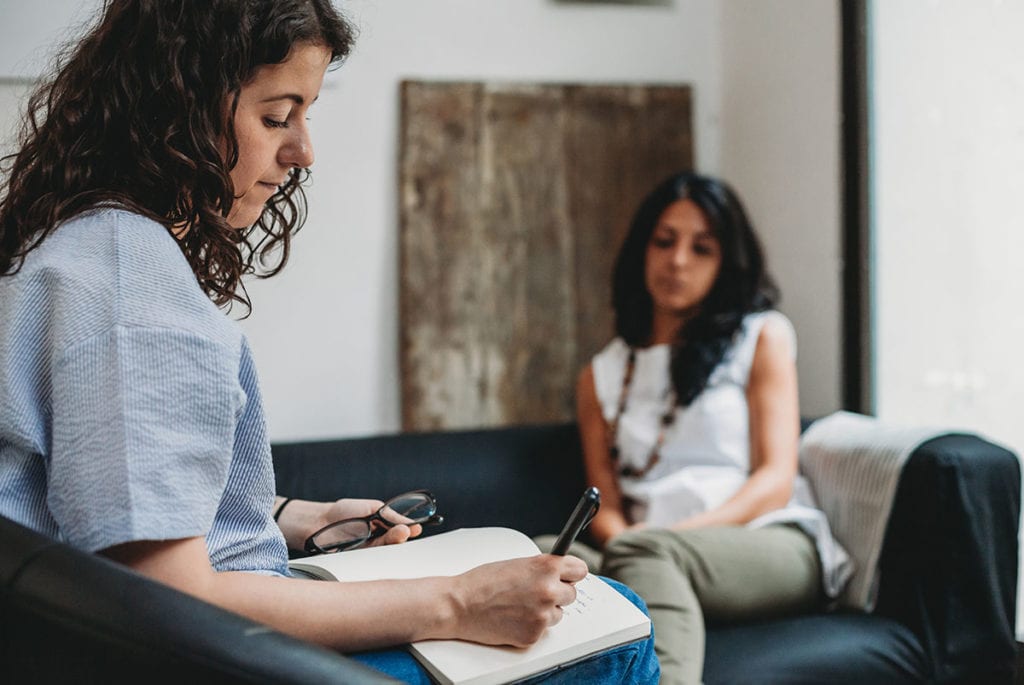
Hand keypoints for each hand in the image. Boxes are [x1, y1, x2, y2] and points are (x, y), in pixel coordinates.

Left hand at [274, 497, 421, 550]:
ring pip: (386, 549)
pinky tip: (386, 550)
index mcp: (383, 525)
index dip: (410, 528)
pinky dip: (380, 556)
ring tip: (399, 535)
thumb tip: (408, 523)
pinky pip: (373, 559)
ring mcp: (369, 550)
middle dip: (403, 535)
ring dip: (393, 543)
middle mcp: (378, 538)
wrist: (318, 523)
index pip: (400, 528)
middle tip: (407, 531)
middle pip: (396, 540)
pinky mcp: (359, 559)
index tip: (418, 527)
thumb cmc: (343, 512)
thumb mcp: (370, 509)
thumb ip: (389, 516)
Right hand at [448, 554, 587, 646]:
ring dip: (545, 611)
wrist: (460, 605)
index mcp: (546, 567)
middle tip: (535, 593)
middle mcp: (548, 591)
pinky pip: (544, 630)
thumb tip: (560, 575)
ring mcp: (542, 615)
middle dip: (557, 594)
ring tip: (520, 605)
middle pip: (572, 594)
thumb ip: (542, 569)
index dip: (571, 574)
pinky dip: (532, 626)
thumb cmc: (483, 582)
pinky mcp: (534, 635)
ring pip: (559, 614)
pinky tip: (514, 618)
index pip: (580, 570)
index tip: (567, 576)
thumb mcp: (518, 564)